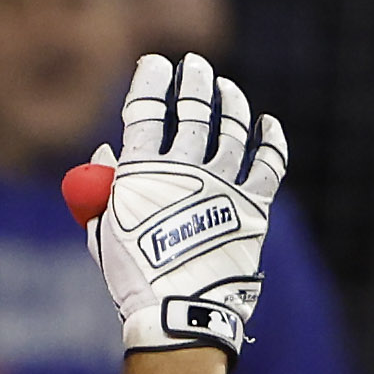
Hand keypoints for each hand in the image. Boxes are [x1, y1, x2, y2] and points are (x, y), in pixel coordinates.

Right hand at [70, 51, 282, 356]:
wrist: (180, 310)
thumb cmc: (133, 275)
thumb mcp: (103, 230)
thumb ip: (104, 187)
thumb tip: (108, 152)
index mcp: (143, 172)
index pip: (148, 110)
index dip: (151, 80)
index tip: (154, 63)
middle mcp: (186, 168)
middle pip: (194, 110)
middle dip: (193, 81)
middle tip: (194, 66)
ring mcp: (224, 183)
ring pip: (231, 127)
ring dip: (229, 102)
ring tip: (225, 88)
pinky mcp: (253, 203)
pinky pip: (269, 162)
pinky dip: (270, 139)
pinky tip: (267, 124)